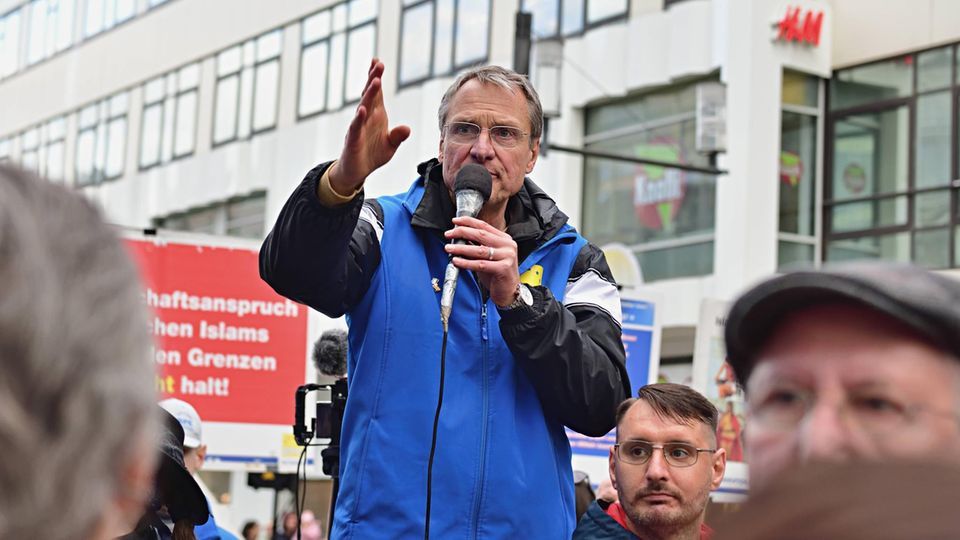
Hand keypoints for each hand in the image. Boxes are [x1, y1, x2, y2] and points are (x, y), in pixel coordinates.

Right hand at [329, 58, 411, 193]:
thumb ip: (398, 136)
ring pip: (363, 107)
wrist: (357, 171)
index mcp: (376, 115)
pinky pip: (356, 126)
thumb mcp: (390, 145)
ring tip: (375, 81)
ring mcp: (358, 127)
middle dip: (373, 78)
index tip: (378, 61)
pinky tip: (362, 109)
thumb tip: (407, 128)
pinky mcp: (353, 139)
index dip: (376, 77)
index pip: (377, 93)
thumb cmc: (373, 154)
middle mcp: (366, 117)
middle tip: (378, 63)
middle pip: (369, 95)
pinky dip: (359, 118)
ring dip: (369, 94)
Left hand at [444, 216, 519, 306]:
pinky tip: (456, 261)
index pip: (484, 226)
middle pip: (481, 234)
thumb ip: (477, 246)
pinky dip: (466, 263)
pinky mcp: (503, 268)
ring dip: (461, 248)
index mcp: (504, 239)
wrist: (509, 292)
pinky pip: (480, 264)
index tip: (455, 222)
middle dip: (462, 232)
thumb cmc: (497, 274)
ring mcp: (507, 256)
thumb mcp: (488, 256)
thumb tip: (459, 238)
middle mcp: (507, 246)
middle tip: (449, 234)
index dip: (468, 222)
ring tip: (449, 248)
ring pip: (479, 250)